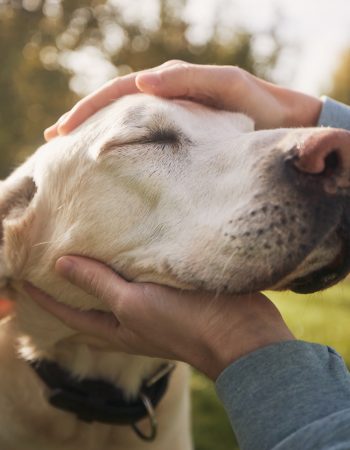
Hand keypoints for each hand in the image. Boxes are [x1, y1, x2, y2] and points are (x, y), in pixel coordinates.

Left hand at [25, 256, 294, 379]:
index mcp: (116, 328)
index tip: (23, 279)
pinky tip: (128, 248)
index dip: (43, 298)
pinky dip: (127, 267)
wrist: (238, 332)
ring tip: (84, 252)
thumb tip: (60, 264)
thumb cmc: (183, 323)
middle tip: (51, 265)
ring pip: (115, 291)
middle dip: (68, 289)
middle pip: (88, 306)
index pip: (68, 313)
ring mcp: (151, 309)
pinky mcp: (171, 295)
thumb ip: (99, 284)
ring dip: (97, 275)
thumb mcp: (134, 304)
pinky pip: (140, 280)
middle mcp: (129, 321)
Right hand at [44, 61, 321, 139]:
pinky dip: (121, 146)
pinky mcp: (181, 139)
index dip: (89, 110)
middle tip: (53, 141)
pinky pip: (144, 139)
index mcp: (171, 85)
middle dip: (82, 121)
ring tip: (69, 151)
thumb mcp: (228, 87)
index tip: (63, 131)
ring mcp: (172, 119)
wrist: (283, 124)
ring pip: (125, 123)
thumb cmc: (259, 106)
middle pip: (114, 106)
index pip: (119, 92)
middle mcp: (166, 99)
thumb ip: (189, 82)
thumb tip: (143, 84)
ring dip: (96, 134)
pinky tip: (108, 160)